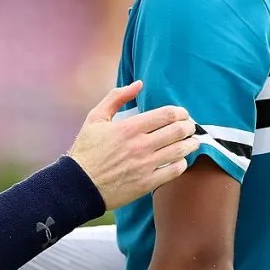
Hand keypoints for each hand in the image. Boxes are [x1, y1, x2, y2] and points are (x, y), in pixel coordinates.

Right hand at [68, 81, 198, 210]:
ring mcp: (144, 165)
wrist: (78, 184)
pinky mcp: (146, 183)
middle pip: (177, 131)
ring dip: (190, 144)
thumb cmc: (86, 150)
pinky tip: (180, 160)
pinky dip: (182, 163)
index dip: (180, 112)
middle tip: (190, 127)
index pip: (167, 115)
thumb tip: (138, 84)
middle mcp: (140, 145)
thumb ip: (116, 97)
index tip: (182, 114)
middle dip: (189, 127)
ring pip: (180, 150)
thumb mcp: (95, 118)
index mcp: (129, 127)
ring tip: (192, 142)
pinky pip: (174, 171)